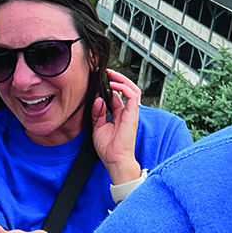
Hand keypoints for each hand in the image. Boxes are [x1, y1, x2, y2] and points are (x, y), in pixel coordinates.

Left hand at [91, 69, 141, 184]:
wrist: (115, 160)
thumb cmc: (108, 149)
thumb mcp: (98, 127)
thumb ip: (98, 113)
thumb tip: (98, 99)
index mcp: (120, 115)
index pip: (118, 96)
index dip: (111, 86)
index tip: (102, 79)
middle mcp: (127, 112)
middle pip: (127, 89)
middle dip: (118, 79)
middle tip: (108, 72)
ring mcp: (131, 113)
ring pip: (133, 89)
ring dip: (122, 80)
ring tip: (112, 75)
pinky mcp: (132, 114)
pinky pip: (132, 96)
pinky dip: (123, 88)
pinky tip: (113, 85)